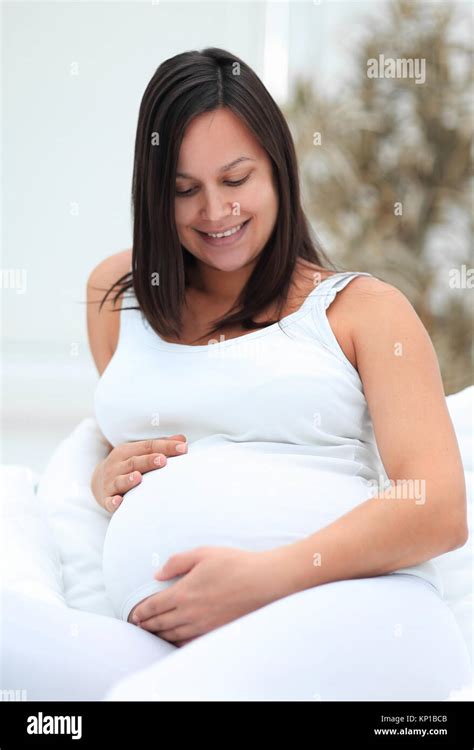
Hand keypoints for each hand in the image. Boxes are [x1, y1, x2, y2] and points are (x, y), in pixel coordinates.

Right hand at [92, 434, 187, 512]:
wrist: (98, 482)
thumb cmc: (127, 465)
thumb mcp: (139, 452)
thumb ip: (161, 447)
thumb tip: (182, 440)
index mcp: (127, 451)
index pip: (148, 446)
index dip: (165, 446)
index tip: (183, 448)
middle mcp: (118, 465)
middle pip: (134, 462)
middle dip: (148, 461)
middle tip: (162, 460)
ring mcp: (111, 482)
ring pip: (120, 480)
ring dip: (129, 479)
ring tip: (139, 478)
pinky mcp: (107, 498)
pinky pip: (109, 501)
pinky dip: (114, 502)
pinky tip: (119, 501)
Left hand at [130, 545, 286, 645]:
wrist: (264, 582)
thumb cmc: (235, 564)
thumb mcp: (203, 553)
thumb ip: (177, 562)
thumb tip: (157, 574)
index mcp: (184, 592)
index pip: (154, 606)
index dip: (141, 611)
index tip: (135, 614)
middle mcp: (190, 613)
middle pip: (161, 624)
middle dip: (147, 624)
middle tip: (139, 625)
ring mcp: (203, 625)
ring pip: (173, 635)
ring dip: (159, 634)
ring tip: (152, 632)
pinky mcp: (216, 631)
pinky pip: (190, 642)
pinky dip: (177, 643)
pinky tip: (175, 640)